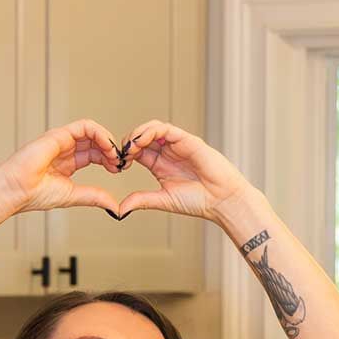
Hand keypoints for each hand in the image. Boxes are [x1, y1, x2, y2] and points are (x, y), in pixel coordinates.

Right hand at [0, 120, 121, 215]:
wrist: (16, 190)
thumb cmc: (35, 195)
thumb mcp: (73, 196)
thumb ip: (94, 196)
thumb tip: (115, 206)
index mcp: (67, 163)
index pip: (94, 154)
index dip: (109, 159)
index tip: (119, 169)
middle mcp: (64, 150)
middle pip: (95, 142)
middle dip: (111, 150)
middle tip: (120, 163)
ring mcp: (61, 141)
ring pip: (91, 131)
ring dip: (107, 141)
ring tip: (115, 155)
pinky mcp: (58, 135)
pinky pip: (84, 126)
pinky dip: (100, 133)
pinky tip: (107, 146)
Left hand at [117, 120, 257, 220]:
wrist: (221, 201)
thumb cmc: (198, 201)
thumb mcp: (163, 200)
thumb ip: (141, 200)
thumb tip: (119, 209)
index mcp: (160, 165)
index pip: (137, 151)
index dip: (125, 154)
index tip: (118, 166)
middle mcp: (167, 152)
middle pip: (142, 137)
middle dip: (128, 143)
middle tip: (121, 155)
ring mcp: (177, 144)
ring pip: (151, 128)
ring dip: (137, 134)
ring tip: (130, 147)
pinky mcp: (187, 140)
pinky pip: (165, 128)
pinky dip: (150, 131)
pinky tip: (142, 142)